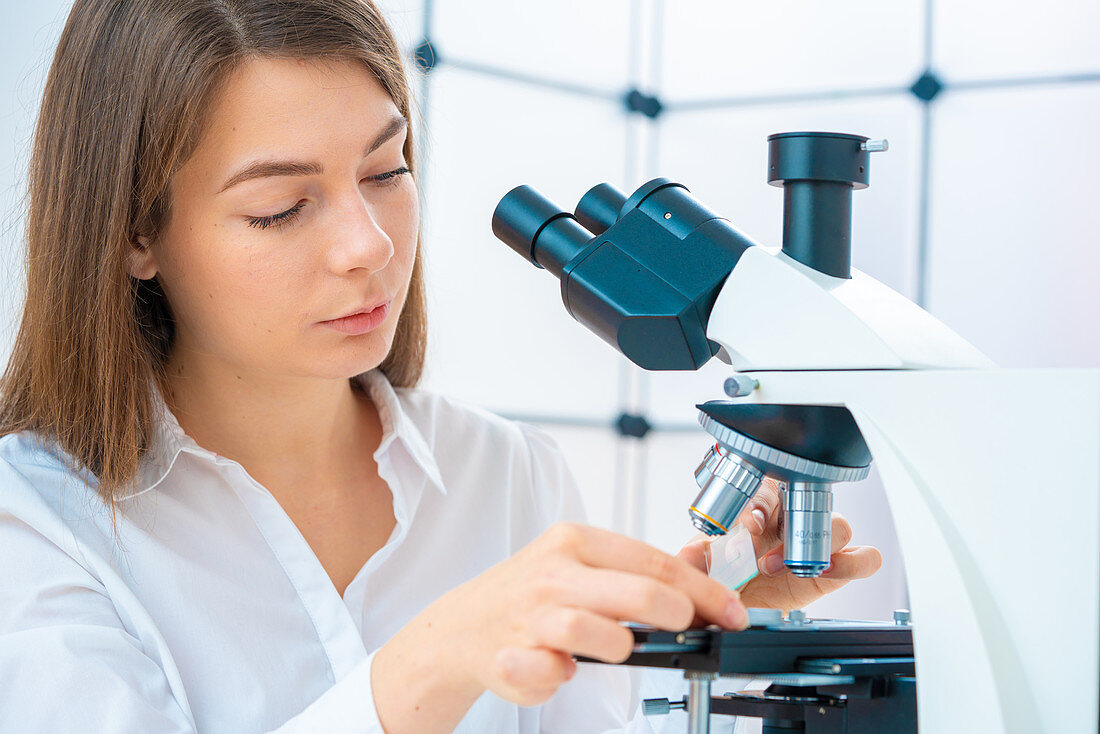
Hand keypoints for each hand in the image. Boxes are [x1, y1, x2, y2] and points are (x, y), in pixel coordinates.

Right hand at [374, 523, 748, 732]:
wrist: (463, 625)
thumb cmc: (533, 594)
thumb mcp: (583, 564)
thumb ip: (640, 568)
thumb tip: (703, 562)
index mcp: (575, 542)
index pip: (654, 563)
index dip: (703, 591)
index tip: (732, 612)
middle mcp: (553, 573)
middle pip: (635, 593)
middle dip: (675, 614)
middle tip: (687, 629)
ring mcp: (528, 614)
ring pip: (592, 632)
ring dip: (616, 646)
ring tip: (615, 648)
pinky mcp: (506, 655)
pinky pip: (544, 672)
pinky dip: (556, 677)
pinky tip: (558, 670)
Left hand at [677, 479, 881, 612]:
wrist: (739, 611)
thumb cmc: (726, 577)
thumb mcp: (704, 565)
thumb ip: (697, 556)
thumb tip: (690, 553)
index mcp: (761, 506)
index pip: (770, 487)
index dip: (761, 503)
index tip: (748, 524)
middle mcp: (793, 519)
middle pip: (811, 499)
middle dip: (790, 522)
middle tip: (761, 551)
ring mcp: (818, 542)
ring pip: (840, 525)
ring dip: (816, 544)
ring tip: (783, 567)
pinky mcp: (838, 568)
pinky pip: (866, 557)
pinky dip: (853, 562)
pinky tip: (825, 572)